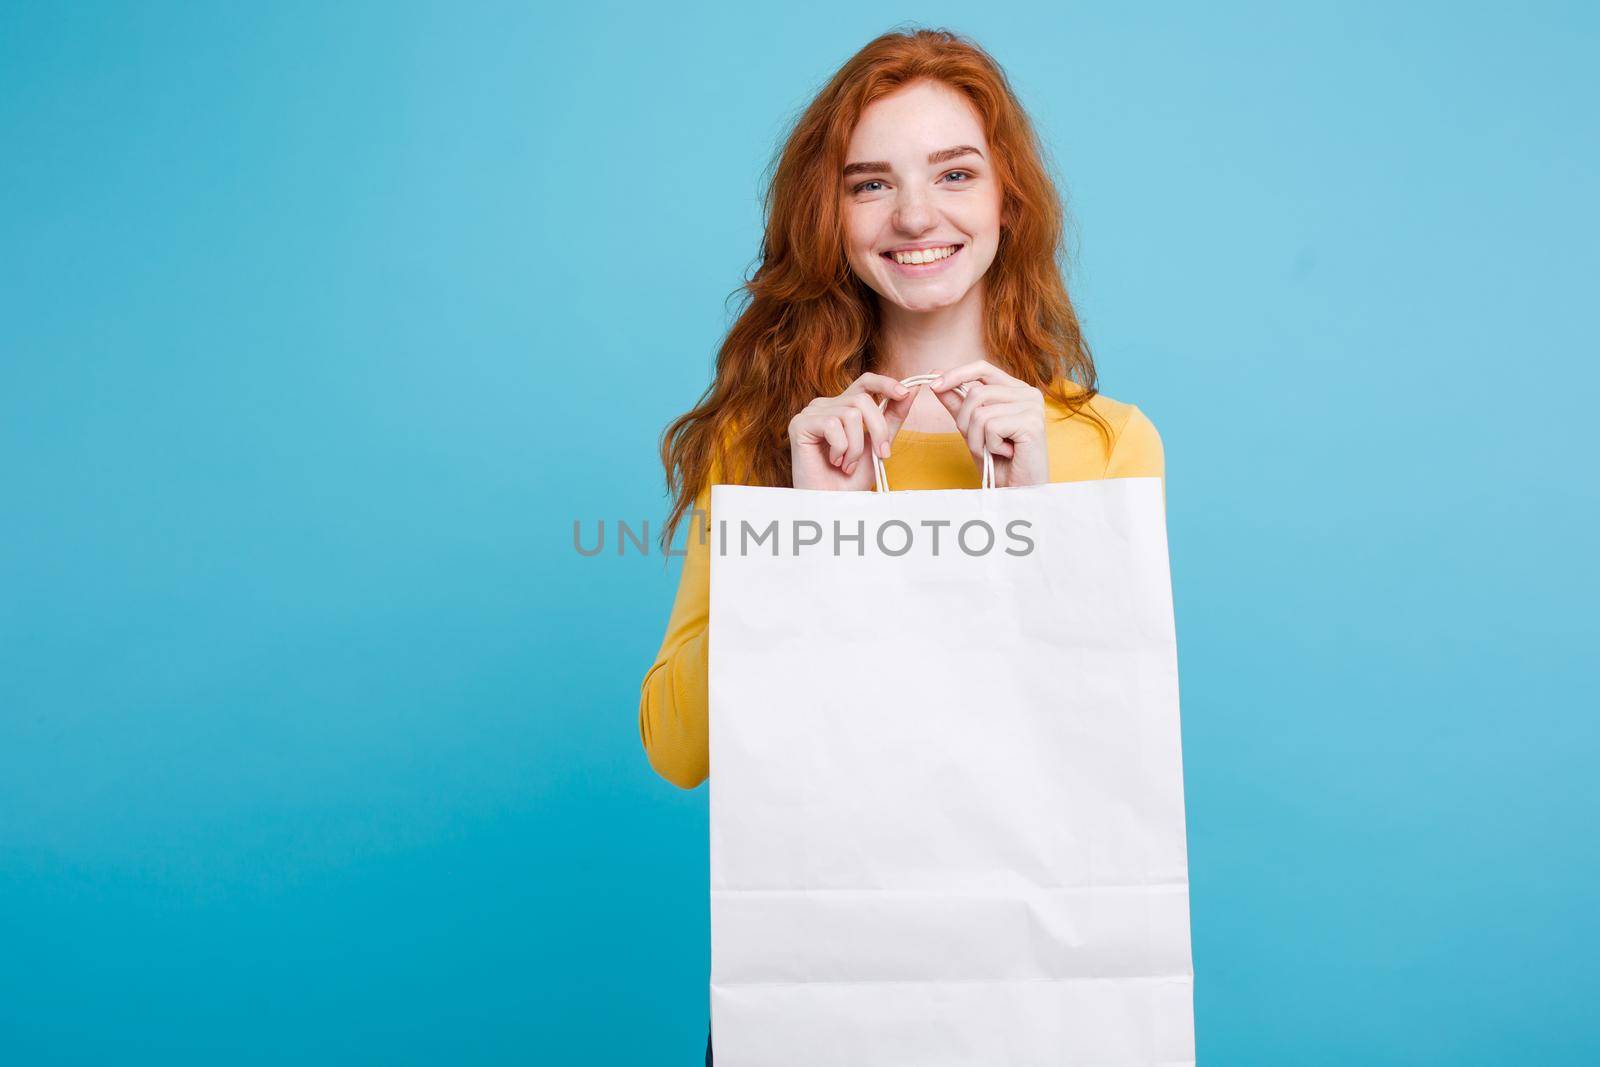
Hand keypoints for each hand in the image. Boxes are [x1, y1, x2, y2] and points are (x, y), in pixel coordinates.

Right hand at [789, 373, 917, 489]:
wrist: (833, 502)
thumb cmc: (853, 478)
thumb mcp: (879, 443)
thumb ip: (892, 416)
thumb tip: (912, 388)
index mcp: (843, 406)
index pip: (865, 382)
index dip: (885, 383)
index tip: (905, 393)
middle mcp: (825, 405)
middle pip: (862, 399)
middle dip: (879, 429)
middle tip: (881, 454)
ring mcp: (810, 413)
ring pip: (850, 414)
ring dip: (857, 446)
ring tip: (849, 464)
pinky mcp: (800, 424)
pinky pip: (833, 425)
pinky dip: (841, 448)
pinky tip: (834, 461)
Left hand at [929, 360, 1049, 486]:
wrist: (1017, 490)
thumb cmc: (998, 461)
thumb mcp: (971, 428)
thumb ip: (956, 402)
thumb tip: (935, 376)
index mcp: (1016, 389)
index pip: (982, 368)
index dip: (956, 374)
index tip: (933, 385)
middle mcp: (1028, 393)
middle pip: (976, 392)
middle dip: (966, 422)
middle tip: (981, 443)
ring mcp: (1032, 406)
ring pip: (980, 411)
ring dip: (977, 438)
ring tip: (994, 450)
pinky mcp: (1032, 422)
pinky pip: (991, 426)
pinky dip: (989, 445)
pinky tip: (1005, 453)